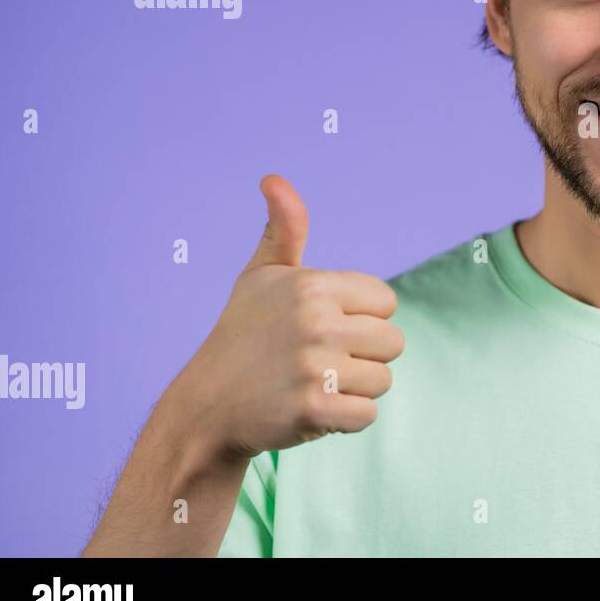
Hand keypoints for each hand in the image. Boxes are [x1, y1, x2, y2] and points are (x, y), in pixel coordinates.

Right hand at [169, 174, 403, 460]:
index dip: (362, 318)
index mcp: (313, 286)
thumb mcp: (260, 276)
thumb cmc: (242, 335)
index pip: (386, 301)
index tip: (323, 327)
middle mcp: (316, 322)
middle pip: (393, 342)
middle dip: (362, 356)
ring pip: (382, 380)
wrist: (206, 406)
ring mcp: (315, 367)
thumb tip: (273, 179)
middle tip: (318, 361)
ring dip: (354, 389)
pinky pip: (367, 416)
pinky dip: (345, 421)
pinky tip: (312, 410)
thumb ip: (284, 229)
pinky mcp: (314, 409)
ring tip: (313, 384)